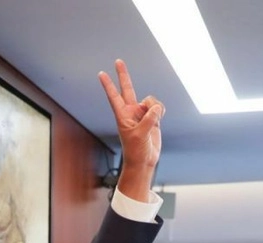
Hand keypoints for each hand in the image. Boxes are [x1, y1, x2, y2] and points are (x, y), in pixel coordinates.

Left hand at [99, 59, 162, 199]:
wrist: (144, 161)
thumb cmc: (136, 150)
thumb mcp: (140, 135)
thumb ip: (149, 119)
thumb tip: (156, 107)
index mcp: (122, 115)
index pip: (114, 97)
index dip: (108, 85)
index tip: (101, 73)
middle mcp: (131, 112)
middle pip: (127, 89)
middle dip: (123, 75)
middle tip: (118, 61)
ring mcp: (142, 114)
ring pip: (150, 100)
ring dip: (155, 106)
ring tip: (154, 120)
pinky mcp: (153, 118)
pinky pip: (159, 107)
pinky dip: (161, 111)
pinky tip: (159, 119)